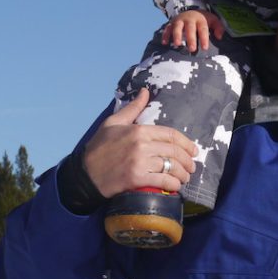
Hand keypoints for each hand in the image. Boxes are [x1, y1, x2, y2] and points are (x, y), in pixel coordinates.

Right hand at [82, 89, 198, 197]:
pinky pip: (162, 181)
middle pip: (174, 151)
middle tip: (192, 166)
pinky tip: (176, 186)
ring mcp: (139, 162)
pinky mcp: (136, 179)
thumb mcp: (113, 122)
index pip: (171, 135)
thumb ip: (133, 108)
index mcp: (139, 130)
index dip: (186, 143)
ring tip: (186, 177)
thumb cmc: (99, 147)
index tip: (194, 150)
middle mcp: (142, 145)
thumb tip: (145, 91)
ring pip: (171, 167)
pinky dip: (173, 185)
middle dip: (187, 160)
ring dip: (183, 174)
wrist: (83, 174)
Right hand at [161, 9, 225, 51]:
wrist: (191, 11)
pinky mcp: (171, 23)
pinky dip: (165, 35)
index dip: (204, 38)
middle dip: (190, 38)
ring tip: (178, 44)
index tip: (205, 48)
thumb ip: (218, 27)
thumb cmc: (204, 20)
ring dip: (177, 35)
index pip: (203, 29)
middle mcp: (189, 19)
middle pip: (190, 28)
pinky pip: (167, 28)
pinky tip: (165, 43)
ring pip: (177, 27)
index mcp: (200, 19)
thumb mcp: (213, 20)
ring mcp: (179, 21)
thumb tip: (219, 37)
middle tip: (192, 49)